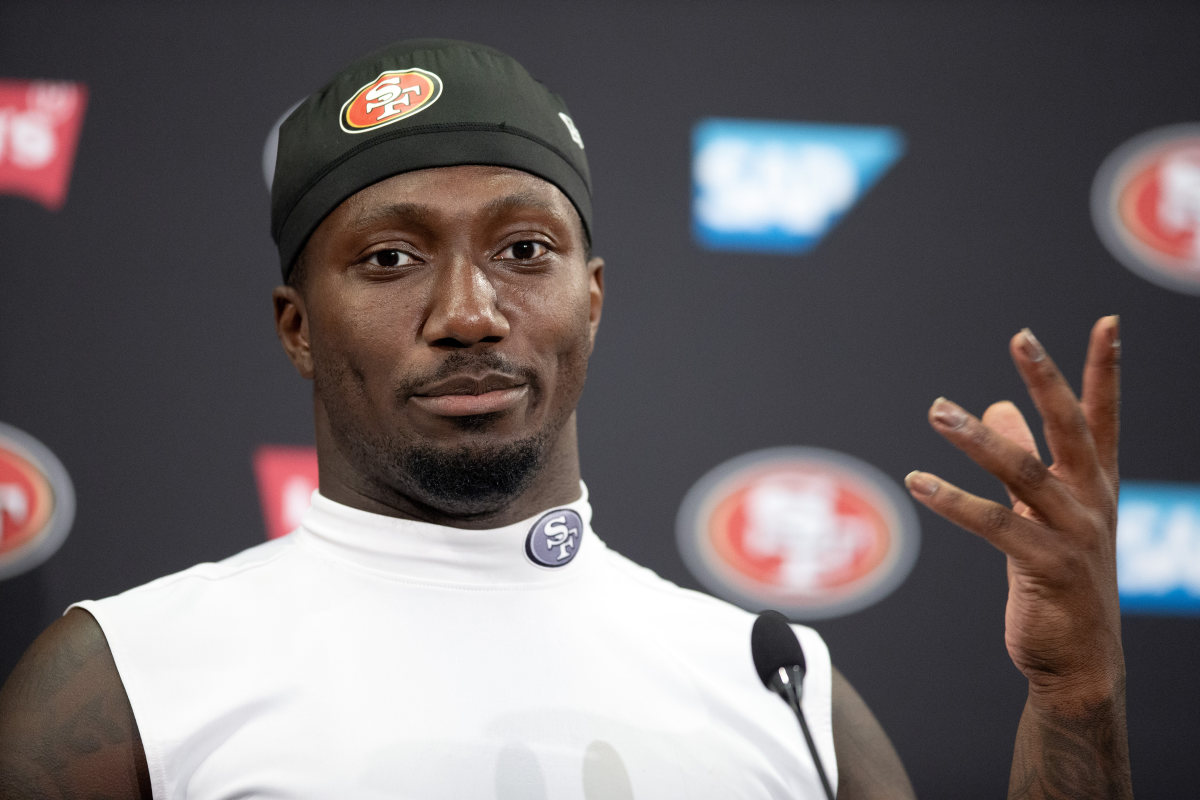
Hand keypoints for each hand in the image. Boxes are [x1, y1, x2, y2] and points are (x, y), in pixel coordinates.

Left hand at [904, 316, 1122, 709]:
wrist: (1081, 662)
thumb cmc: (1060, 580)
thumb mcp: (1045, 512)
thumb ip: (1026, 457)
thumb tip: (997, 406)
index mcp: (1096, 484)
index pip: (1101, 416)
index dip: (1104, 370)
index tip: (1106, 324)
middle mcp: (1093, 502)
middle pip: (1069, 429)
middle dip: (1045, 380)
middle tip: (1021, 337)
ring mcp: (1075, 535)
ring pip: (1024, 472)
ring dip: (977, 438)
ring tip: (938, 410)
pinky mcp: (1047, 568)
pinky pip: (996, 525)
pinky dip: (954, 501)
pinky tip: (918, 481)